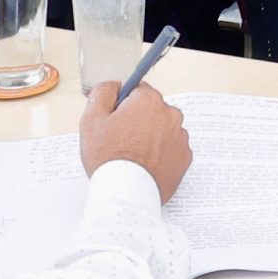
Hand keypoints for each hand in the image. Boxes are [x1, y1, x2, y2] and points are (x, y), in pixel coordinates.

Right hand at [82, 81, 192, 200]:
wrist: (126, 193)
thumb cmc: (109, 158)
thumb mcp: (92, 120)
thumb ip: (102, 93)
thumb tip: (114, 85)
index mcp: (149, 101)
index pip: (137, 92)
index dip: (123, 106)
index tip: (116, 121)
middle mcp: (170, 114)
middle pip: (152, 111)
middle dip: (138, 121)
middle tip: (121, 141)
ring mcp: (180, 136)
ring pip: (163, 129)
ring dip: (152, 137)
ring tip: (134, 156)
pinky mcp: (185, 157)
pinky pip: (172, 148)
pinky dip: (162, 154)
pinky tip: (146, 164)